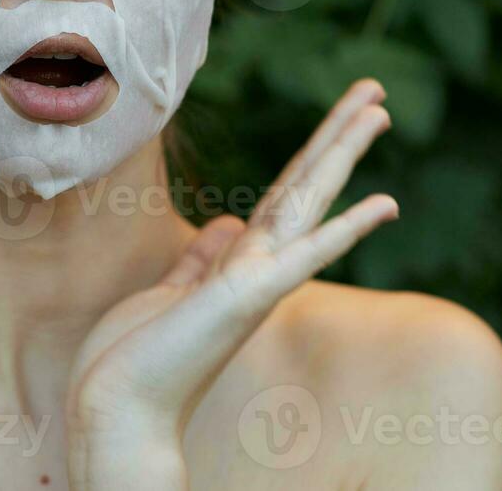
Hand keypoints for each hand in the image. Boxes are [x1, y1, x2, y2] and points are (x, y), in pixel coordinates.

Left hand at [65, 80, 398, 490]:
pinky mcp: (246, 299)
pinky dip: (344, 232)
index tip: (344, 117)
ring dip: (342, 155)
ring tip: (378, 112)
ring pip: (309, 203)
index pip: (286, 194)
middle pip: (306, 185)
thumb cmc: (136, 361)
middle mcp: (260, 270)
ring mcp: (258, 283)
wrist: (118, 411)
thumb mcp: (171, 294)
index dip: (314, 152)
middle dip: (339, 135)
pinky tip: (383, 206)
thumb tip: (228, 225)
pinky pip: (305, 258)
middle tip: (376, 89)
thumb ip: (202, 260)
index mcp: (241, 266)